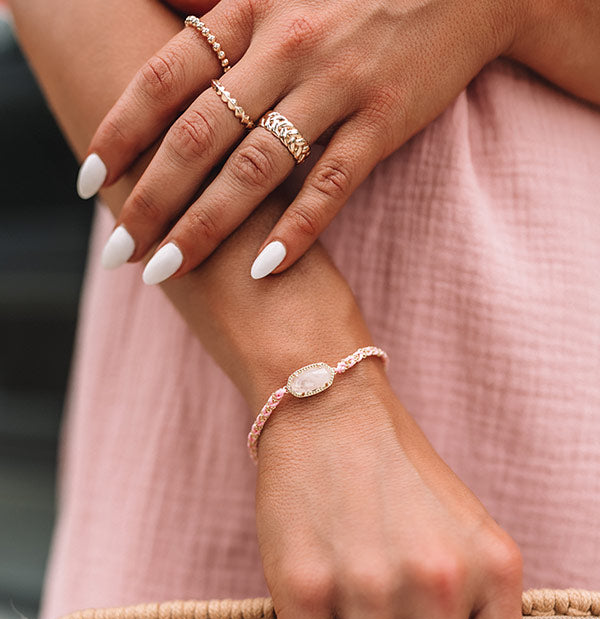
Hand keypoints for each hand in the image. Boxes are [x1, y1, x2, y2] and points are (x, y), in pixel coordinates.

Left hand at [79, 0, 518, 281]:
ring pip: (256, 169)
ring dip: (205, 225)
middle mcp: (286, 48)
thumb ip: (221, 20)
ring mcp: (337, 87)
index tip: (88, 180)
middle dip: (151, 197)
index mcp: (252, 10)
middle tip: (119, 249)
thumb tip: (162, 52)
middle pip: (199, 135)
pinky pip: (331, 186)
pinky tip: (261, 268)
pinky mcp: (384, 122)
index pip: (166, 77)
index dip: (121, 131)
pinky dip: (295, 230)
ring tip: (166, 269)